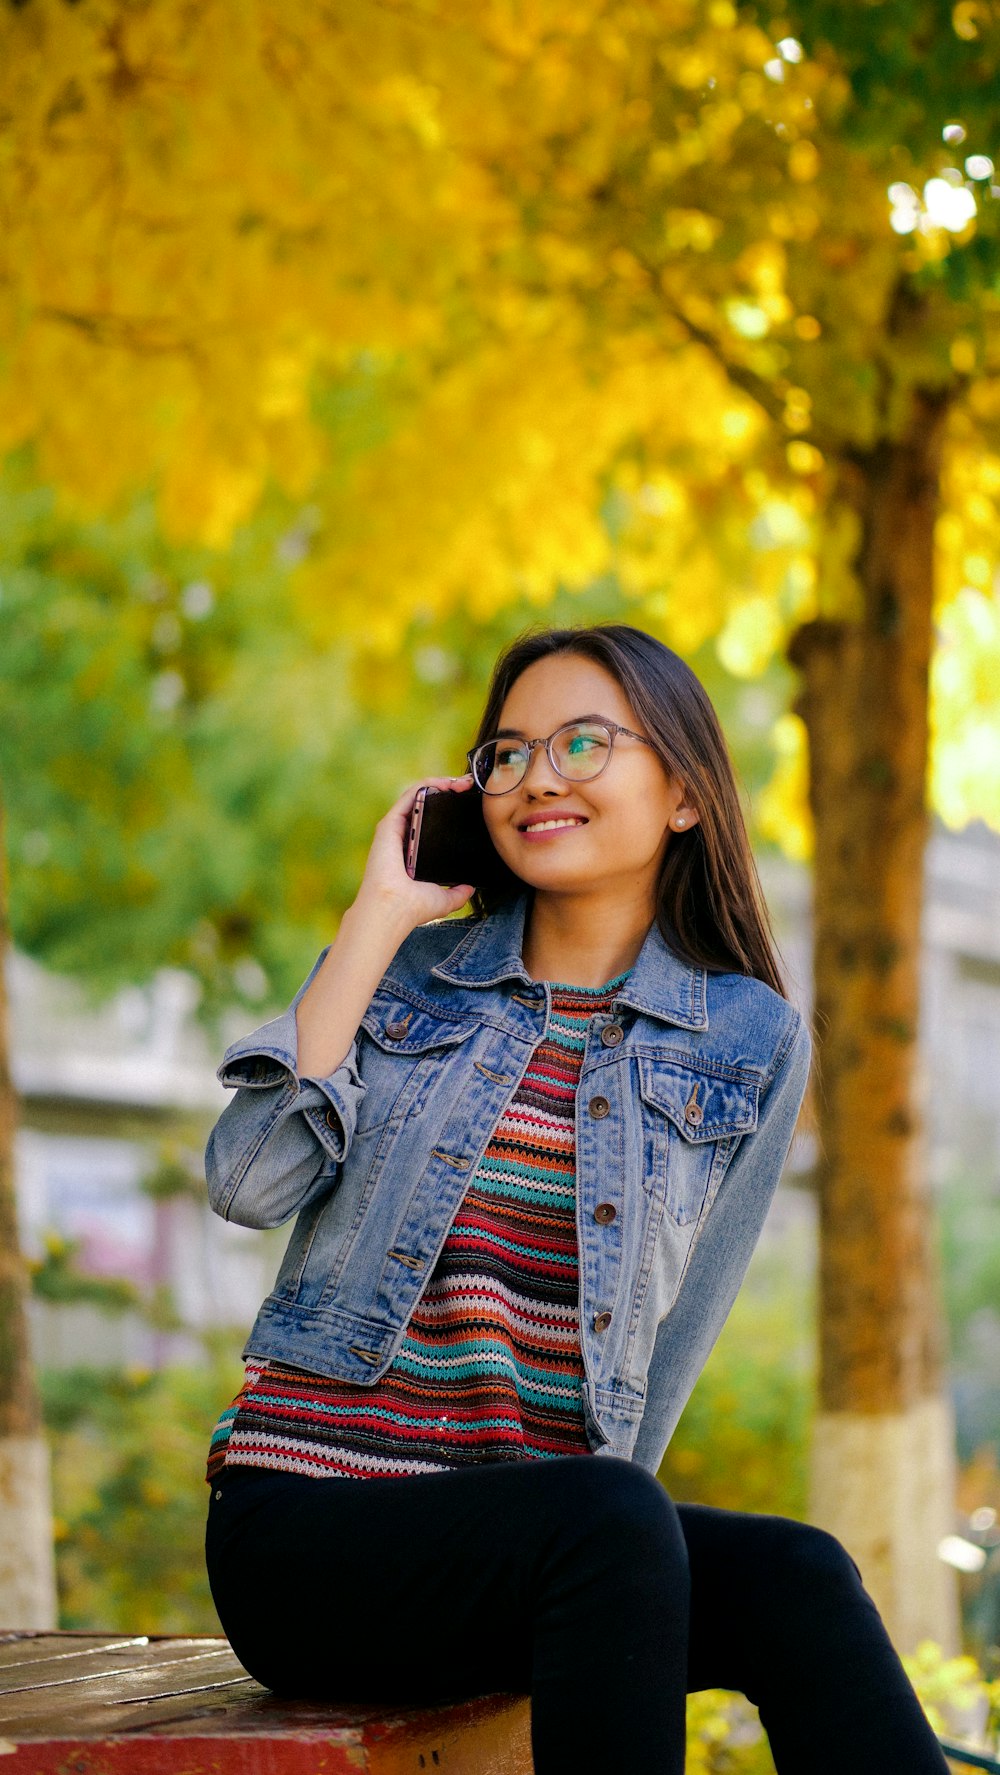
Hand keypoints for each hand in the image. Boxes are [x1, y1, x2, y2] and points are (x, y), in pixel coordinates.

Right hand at [351, 775, 476, 934]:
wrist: (394, 909)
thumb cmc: (413, 907)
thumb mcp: (445, 899)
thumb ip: (458, 892)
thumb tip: (470, 887)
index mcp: (414, 851)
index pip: (431, 820)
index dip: (449, 808)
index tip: (470, 803)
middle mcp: (403, 836)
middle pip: (427, 804)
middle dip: (449, 792)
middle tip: (470, 788)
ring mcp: (396, 828)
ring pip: (419, 796)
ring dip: (442, 783)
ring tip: (463, 783)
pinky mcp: (390, 823)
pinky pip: (411, 795)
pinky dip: (429, 785)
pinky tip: (447, 784)